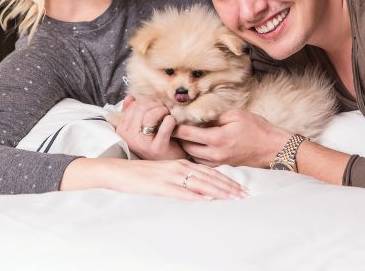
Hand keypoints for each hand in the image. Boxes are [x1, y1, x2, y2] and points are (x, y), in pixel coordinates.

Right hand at [62, 157, 248, 200]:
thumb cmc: (143, 175)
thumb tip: (200, 188)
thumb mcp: (166, 173)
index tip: (241, 189)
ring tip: (233, 198)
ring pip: (200, 184)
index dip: (227, 180)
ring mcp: (170, 176)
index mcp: (182, 163)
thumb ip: (182, 177)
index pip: (210, 172)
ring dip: (218, 192)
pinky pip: (181, 192)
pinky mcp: (161, 186)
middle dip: (229, 187)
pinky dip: (196, 196)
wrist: (119, 172)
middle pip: (210, 178)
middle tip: (244, 195)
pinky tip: (207, 200)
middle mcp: (179, 167)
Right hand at [115, 95, 186, 159]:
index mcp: (122, 130)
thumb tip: (129, 98)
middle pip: (142, 108)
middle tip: (164, 110)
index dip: (147, 102)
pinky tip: (172, 124)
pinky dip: (171, 120)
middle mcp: (129, 137)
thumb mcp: (140, 126)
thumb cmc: (155, 142)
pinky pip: (165, 124)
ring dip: (163, 110)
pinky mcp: (157, 148)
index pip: (133, 106)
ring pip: (151, 115)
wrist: (168, 163)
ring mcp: (142, 144)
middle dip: (156, 105)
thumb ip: (133, 112)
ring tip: (167, 116)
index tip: (156, 106)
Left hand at [174, 109, 290, 167]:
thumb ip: (215, 117)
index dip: (176, 127)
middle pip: (186, 148)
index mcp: (217, 139)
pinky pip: (203, 163)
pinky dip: (197, 155)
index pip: (187, 134)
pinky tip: (197, 147)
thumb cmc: (258, 129)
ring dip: (187, 148)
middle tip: (173, 128)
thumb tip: (199, 117)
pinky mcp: (224, 167)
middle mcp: (215, 154)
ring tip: (182, 138)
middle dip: (179, 138)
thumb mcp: (236, 115)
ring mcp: (219, 162)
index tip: (169, 120)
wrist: (274, 148)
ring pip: (193, 158)